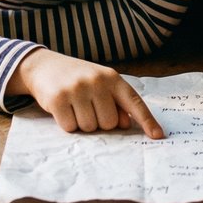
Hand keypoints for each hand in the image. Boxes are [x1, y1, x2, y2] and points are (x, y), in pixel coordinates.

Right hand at [8, 50, 164, 138]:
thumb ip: (116, 102)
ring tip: (75, 107)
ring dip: (82, 123)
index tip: (157, 136)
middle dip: (99, 122)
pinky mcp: (58, 98)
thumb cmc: (78, 79)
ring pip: (90, 127)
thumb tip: (127, 124)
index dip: (147, 120)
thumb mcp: (100, 84)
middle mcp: (97, 81)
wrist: (44, 66)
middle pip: (109, 123)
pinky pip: (70, 127)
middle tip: (88, 107)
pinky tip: (63, 109)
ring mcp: (77, 89)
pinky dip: (67, 124)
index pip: (134, 102)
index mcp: (112, 78)